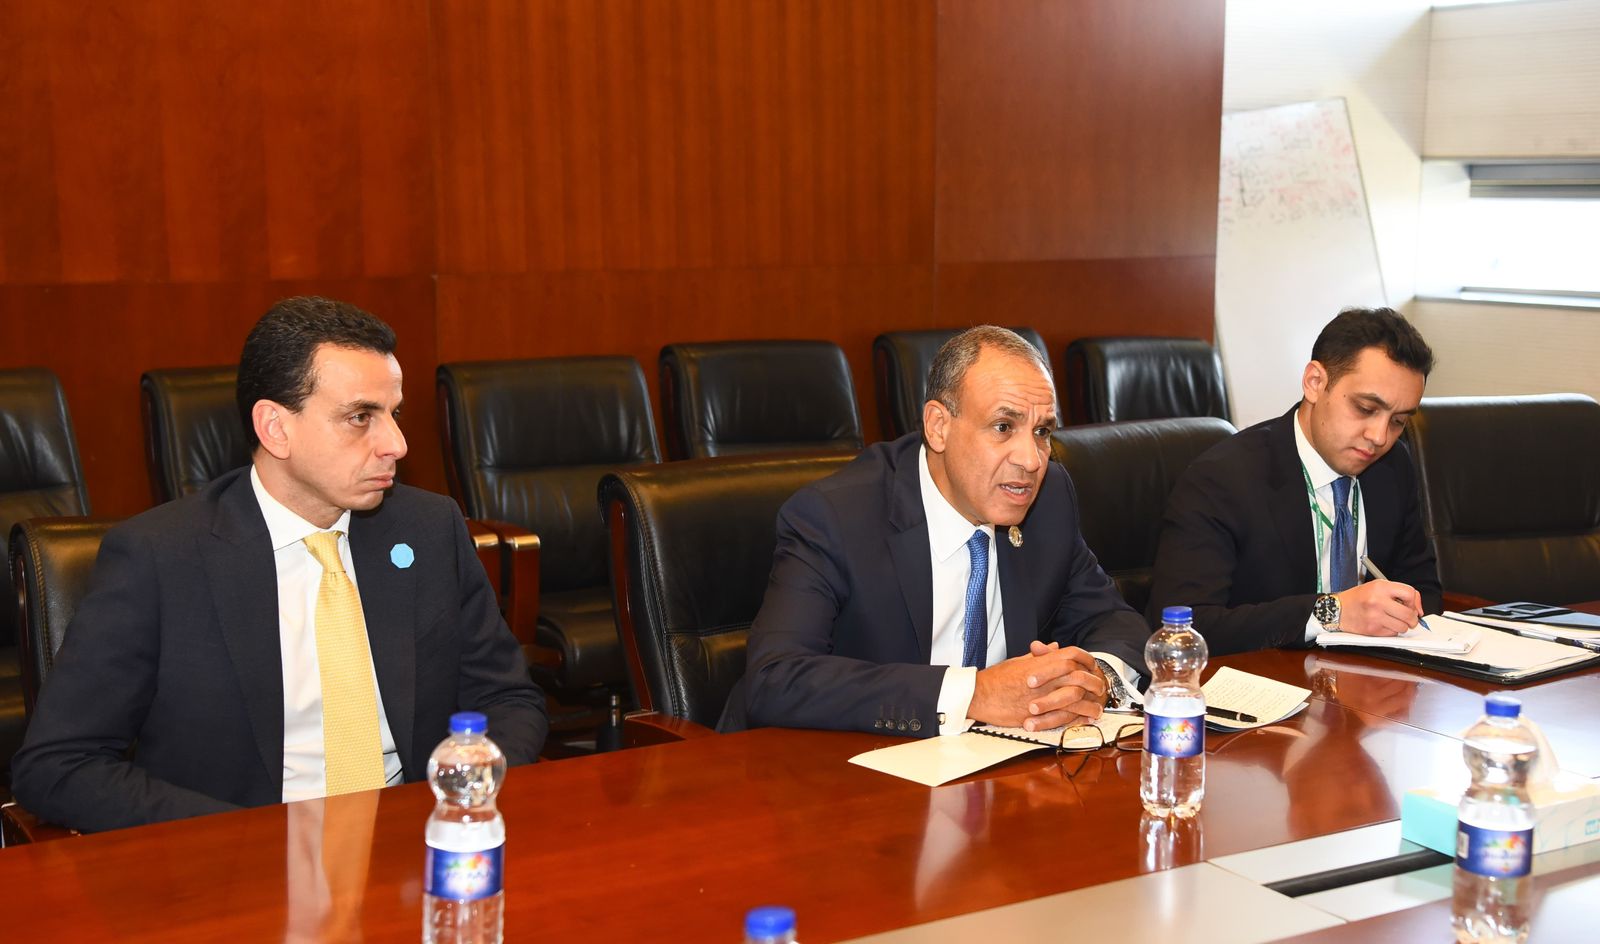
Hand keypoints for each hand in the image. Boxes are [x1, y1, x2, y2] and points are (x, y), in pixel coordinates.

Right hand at [968, 643, 1106, 730]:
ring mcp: (1042, 695)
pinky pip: (1064, 715)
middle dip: (1094, 683)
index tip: (1093, 667)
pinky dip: (1078, 718)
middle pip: (1079, 675)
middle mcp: (1044, 677)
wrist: (980, 695)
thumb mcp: (1019, 661)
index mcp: (1040, 662)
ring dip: (1090, 704)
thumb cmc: (996, 678)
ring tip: (1098, 709)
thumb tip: (1053, 647)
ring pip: (1076, 697)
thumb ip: (1039, 656)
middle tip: (1101, 689)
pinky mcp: (1038, 713)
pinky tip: (1085, 720)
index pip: (1071, 654)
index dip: (1086, 659)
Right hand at [1335, 580, 1424, 635]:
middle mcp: (1378, 601)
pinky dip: (1391, 631)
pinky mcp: (1372, 629)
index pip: (1410, 593)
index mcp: (1380, 587)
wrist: (1336, 609)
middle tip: (1408, 618)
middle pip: (1409, 614)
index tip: (1412, 606)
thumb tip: (1418, 610)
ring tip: (1391, 620)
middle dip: (1412, 619)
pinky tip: (1382, 624)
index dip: (1414, 602)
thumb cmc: (1358, 598)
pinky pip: (1392, 634)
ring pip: (1403, 627)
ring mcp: (1375, 616)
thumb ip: (1398, 593)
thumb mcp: (1377, 587)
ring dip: (1400, 626)